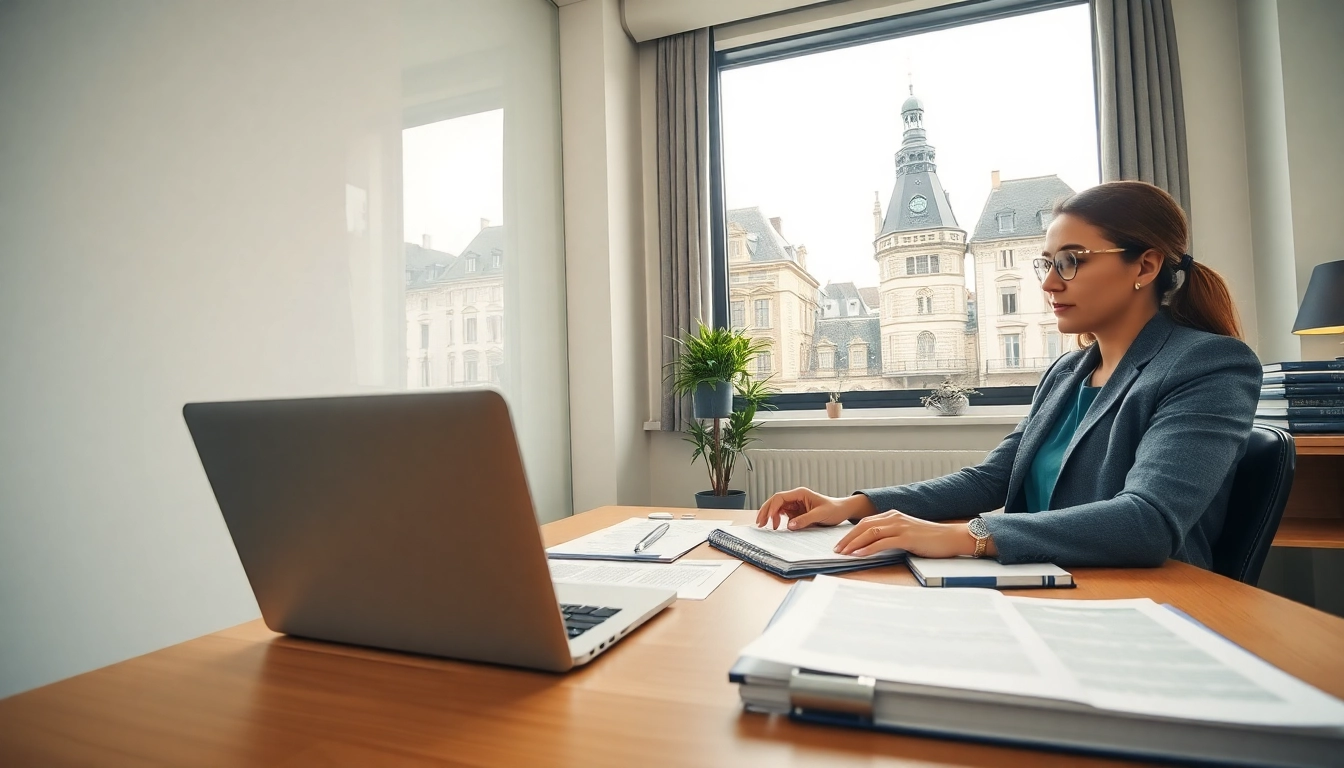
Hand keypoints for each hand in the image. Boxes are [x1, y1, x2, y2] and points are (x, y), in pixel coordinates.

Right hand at [755, 487, 874, 530]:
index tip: (768, 518)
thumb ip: (805, 519)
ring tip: (765, 526)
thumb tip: (790, 525)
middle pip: (774, 501)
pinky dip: (776, 519)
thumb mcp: (821, 514)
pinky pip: (782, 515)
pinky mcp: (796, 512)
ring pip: (776, 508)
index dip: (772, 507)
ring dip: (769, 516)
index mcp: (800, 493)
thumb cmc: (834, 509)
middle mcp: (795, 498)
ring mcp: (794, 505)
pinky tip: (775, 527)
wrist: (842, 511)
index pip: (780, 497)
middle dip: (766, 511)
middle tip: (759, 523)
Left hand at [834, 511, 977, 558]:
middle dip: (847, 538)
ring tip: (843, 553)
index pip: (866, 522)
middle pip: (863, 526)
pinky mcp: (907, 537)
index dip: (851, 533)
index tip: (840, 543)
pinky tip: (859, 554)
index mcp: (893, 515)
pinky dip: (868, 548)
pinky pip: (882, 542)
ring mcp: (900, 526)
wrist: (951, 537)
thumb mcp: (907, 533)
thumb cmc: (930, 539)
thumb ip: (892, 535)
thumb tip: (874, 546)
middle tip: (836, 549)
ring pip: (870, 532)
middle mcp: (894, 517)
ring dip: (854, 543)